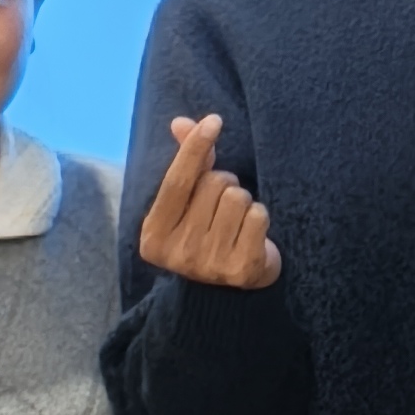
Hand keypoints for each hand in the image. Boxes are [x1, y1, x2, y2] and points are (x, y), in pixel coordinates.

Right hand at [136, 111, 281, 291]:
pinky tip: (251, 235)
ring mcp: (209, 264)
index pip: (177, 181)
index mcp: (154, 235)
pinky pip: (259, 216)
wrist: (226, 293)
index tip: (214, 121)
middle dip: (224, 184)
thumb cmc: (204, 233)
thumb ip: (186, 163)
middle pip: (214, 184)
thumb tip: (180, 123)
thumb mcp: (188, 203)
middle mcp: (178, 253)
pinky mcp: (242, 270)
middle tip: (220, 208)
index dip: (195, 148)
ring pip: (238, 198)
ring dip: (243, 202)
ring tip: (235, 223)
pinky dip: (260, 217)